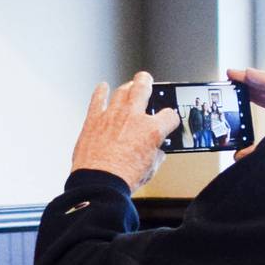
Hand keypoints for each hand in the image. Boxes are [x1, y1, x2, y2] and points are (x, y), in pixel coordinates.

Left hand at [71, 72, 181, 192]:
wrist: (99, 184)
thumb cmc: (122, 179)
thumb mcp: (150, 170)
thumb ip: (155, 155)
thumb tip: (155, 152)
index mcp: (152, 130)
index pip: (170, 115)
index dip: (170, 118)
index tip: (167, 120)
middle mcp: (133, 117)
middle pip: (144, 87)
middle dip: (147, 82)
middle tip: (146, 81)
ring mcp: (113, 116)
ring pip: (122, 90)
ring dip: (127, 87)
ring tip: (128, 86)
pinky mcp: (94, 119)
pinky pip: (97, 99)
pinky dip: (100, 92)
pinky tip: (102, 88)